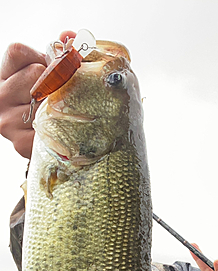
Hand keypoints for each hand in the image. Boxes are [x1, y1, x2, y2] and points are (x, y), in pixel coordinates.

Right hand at [0, 31, 75, 158]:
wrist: (53, 141)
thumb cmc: (49, 101)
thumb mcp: (49, 72)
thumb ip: (58, 52)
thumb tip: (69, 37)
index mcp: (2, 75)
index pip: (18, 52)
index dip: (41, 57)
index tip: (49, 69)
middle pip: (36, 74)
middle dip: (55, 82)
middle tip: (59, 95)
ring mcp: (7, 122)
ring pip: (46, 100)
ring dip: (60, 105)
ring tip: (59, 112)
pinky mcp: (21, 143)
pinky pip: (50, 127)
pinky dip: (61, 127)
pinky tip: (59, 129)